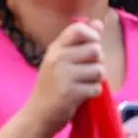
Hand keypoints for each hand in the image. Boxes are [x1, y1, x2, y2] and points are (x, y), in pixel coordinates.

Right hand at [25, 20, 104, 135]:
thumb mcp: (61, 59)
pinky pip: (96, 88)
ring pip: (99, 70)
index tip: (91, 46)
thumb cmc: (52, 85)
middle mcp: (58, 58)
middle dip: (98, 62)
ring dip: (97, 79)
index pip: (79, 29)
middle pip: (95, 50)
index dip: (92, 35)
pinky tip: (82, 95)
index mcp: (55, 48)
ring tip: (84, 84)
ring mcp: (64, 76)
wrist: (38, 114)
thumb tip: (99, 23)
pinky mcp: (70, 93)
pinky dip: (93, 93)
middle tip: (87, 71)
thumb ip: (80, 42)